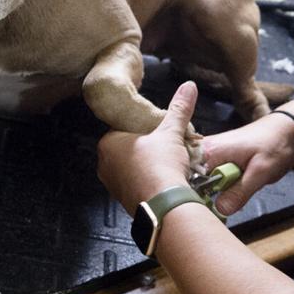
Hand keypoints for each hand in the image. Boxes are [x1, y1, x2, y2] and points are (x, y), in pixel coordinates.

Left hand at [98, 81, 198, 214]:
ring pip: (132, 168)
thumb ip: (179, 108)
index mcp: (108, 143)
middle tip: (165, 146)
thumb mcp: (172, 132)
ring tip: (167, 164)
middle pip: (128, 148)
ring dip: (148, 165)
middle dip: (146, 147)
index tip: (158, 131)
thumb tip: (188, 87)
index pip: (124, 127)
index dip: (144, 127)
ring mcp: (113, 185)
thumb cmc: (161, 167)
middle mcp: (104, 165)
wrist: (166, 206)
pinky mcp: (124, 200)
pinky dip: (149, 181)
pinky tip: (164, 180)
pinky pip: (136, 185)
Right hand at [201, 112, 293, 216]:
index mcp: (209, 151)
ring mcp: (209, 153)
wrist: (285, 130)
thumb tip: (220, 209)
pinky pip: (211, 177)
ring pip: (202, 182)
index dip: (196, 198)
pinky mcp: (216, 157)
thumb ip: (240, 192)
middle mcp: (204, 150)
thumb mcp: (261, 172)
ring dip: (216, 192)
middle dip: (206, 196)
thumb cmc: (275, 145)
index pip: (188, 181)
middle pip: (192, 182)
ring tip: (234, 189)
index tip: (208, 208)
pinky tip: (233, 186)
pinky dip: (221, 185)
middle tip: (226, 200)